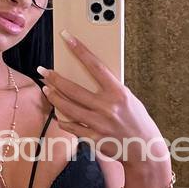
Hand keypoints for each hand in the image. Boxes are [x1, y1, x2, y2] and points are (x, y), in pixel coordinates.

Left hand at [37, 31, 169, 170]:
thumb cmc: (137, 121)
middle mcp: (108, 107)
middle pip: (74, 89)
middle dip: (55, 78)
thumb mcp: (129, 100)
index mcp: (118, 93)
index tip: (67, 37)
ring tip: (46, 90)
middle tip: (43, 71)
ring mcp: (99, 124)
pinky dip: (64, 121)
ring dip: (54, 97)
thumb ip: (111, 90)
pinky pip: (73, 127)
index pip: (95, 65)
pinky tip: (58, 115)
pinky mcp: (94, 139)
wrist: (145, 150)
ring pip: (68, 108)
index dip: (80, 50)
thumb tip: (90, 79)